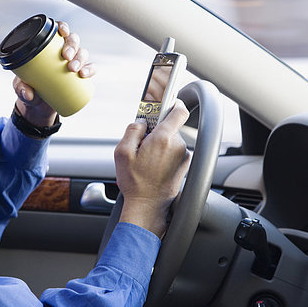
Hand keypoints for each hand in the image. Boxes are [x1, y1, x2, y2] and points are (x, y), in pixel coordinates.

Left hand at [13, 21, 96, 125]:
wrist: (37, 105)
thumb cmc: (28, 88)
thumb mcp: (20, 86)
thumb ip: (21, 88)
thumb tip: (28, 94)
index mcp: (48, 46)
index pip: (57, 30)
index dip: (63, 27)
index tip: (63, 32)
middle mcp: (62, 51)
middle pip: (72, 40)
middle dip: (72, 46)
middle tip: (66, 57)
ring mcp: (72, 62)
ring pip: (82, 53)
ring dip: (80, 58)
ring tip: (73, 69)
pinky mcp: (79, 75)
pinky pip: (90, 68)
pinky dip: (90, 69)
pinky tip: (85, 74)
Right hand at [114, 100, 190, 237]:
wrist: (149, 206)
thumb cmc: (135, 182)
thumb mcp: (122, 153)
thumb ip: (132, 130)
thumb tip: (140, 121)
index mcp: (163, 139)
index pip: (178, 111)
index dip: (173, 103)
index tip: (166, 101)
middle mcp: (178, 146)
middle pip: (170, 126)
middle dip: (156, 130)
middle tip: (142, 143)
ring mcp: (183, 156)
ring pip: (171, 139)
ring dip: (159, 144)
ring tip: (146, 159)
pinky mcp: (184, 165)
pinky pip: (174, 151)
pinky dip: (164, 154)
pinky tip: (153, 166)